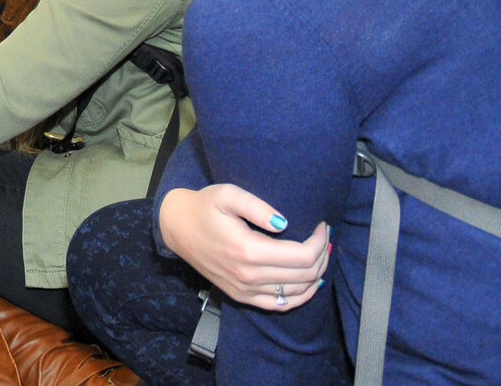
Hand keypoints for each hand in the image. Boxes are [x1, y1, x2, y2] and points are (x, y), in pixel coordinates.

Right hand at [159, 185, 328, 311]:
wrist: (177, 228)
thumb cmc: (204, 207)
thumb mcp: (227, 195)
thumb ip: (257, 206)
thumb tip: (285, 223)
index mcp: (249, 251)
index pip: (302, 256)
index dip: (319, 241)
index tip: (321, 225)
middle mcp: (249, 276)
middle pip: (305, 275)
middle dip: (322, 255)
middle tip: (323, 237)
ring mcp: (245, 290)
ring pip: (298, 292)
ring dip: (316, 274)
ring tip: (319, 254)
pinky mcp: (242, 297)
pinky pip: (281, 305)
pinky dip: (302, 296)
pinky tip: (310, 282)